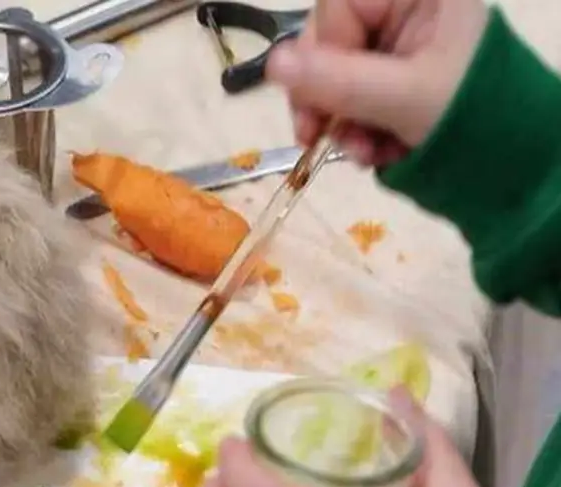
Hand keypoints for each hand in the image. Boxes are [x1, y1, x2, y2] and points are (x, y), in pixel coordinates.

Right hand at [265, 0, 488, 167]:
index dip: (322, 51)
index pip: (340, 4)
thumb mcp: (404, 98)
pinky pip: (351, 97)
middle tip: (318, 138)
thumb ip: (337, 81)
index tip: (320, 99)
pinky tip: (371, 153)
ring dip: (337, 122)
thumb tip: (271, 65)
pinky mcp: (394, 79)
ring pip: (335, 75)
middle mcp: (407, 11)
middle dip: (324, 97)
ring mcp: (400, 47)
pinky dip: (354, 130)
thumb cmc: (474, 118)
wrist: (518, 167)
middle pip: (331, 42)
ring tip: (360, 155)